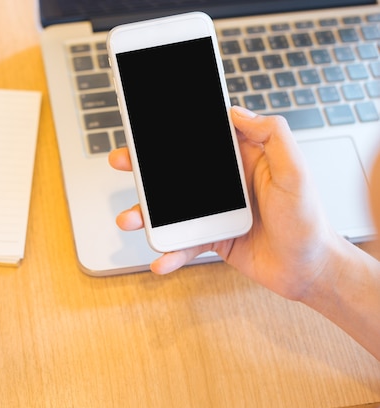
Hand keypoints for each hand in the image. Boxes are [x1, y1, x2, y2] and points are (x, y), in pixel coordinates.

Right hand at [109, 106, 340, 300]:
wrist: (309, 270)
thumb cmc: (308, 221)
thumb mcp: (295, 173)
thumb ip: (273, 136)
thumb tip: (237, 112)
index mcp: (242, 159)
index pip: (203, 138)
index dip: (174, 130)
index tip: (148, 123)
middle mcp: (223, 183)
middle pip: (176, 171)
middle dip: (145, 166)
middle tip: (122, 160)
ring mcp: (214, 211)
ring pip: (171, 208)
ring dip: (146, 213)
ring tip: (129, 220)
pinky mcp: (211, 238)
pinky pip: (183, 243)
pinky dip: (169, 253)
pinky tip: (161, 260)